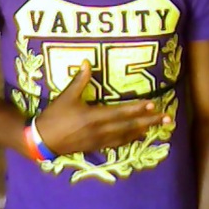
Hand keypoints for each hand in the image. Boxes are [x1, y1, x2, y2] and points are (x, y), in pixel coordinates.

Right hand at [36, 60, 169, 154]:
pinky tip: (137, 136)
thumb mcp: (66, 96)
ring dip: (142, 130)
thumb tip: (88, 62)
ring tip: (156, 127)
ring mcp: (99, 141)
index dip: (138, 109)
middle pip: (129, 125)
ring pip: (125, 136)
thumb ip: (80, 80)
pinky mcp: (95, 147)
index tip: (153, 105)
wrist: (42, 140)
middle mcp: (100, 130)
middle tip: (167, 119)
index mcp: (93, 117)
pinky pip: (117, 143)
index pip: (121, 112)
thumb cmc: (54, 116)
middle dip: (149, 121)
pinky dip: (130, 139)